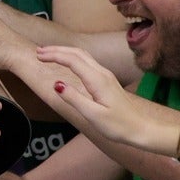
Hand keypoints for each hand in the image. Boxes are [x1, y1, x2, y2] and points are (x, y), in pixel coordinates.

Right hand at [37, 45, 179, 152]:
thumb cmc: (118, 126)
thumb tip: (57, 84)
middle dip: (57, 50)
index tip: (39, 56)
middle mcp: (102, 74)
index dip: (55, 56)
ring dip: (65, 53)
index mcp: (97, 80)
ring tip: (48, 54)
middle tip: (38, 52)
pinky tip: (66, 63)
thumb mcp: (93, 115)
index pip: (72, 60)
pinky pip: (87, 62)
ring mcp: (106, 76)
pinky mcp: (106, 81)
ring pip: (83, 56)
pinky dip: (73, 58)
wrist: (141, 129)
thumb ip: (74, 98)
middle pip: (77, 53)